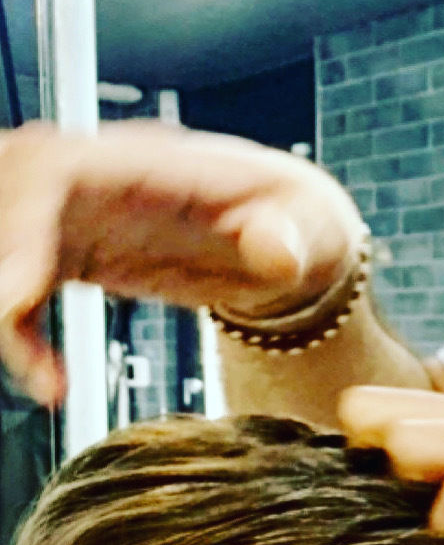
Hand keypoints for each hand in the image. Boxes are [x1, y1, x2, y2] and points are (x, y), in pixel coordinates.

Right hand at [0, 122, 364, 405]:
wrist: (293, 236)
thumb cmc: (299, 220)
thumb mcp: (311, 227)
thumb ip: (291, 236)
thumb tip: (275, 248)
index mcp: (155, 163)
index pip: (62, 171)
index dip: (24, 221)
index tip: (14, 288)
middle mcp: (105, 181)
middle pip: (12, 196)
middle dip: (3, 259)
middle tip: (14, 328)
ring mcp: (83, 215)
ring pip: (9, 243)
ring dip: (11, 308)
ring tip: (46, 377)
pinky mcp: (75, 253)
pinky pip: (23, 288)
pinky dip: (25, 334)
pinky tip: (54, 381)